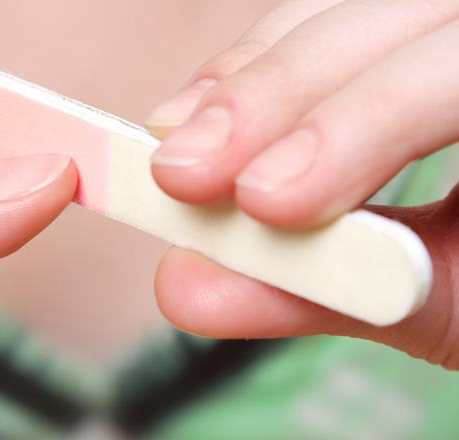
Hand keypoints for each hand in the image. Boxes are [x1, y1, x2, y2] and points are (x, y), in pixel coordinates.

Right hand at [147, 1, 458, 367]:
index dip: (358, 127)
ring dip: (243, 77)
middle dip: (273, 95)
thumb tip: (189, 290)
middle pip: (381, 13)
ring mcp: (423, 28)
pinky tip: (200, 112)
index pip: (455, 74)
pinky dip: (247, 68)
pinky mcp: (379, 40)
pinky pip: (307, 23)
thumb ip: (337, 293)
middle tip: (183, 174)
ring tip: (175, 144)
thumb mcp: (449, 305)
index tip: (262, 202)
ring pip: (327, 9)